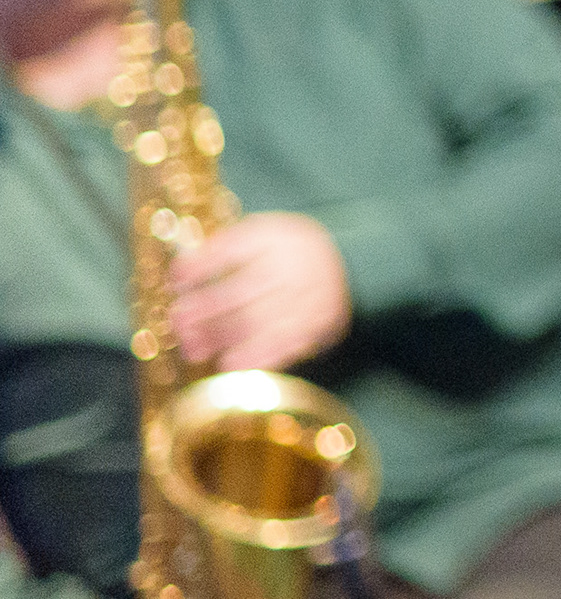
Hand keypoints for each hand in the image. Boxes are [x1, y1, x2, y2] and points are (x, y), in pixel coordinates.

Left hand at [170, 214, 351, 372]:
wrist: (346, 259)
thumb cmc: (285, 251)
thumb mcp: (257, 233)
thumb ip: (220, 249)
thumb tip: (178, 274)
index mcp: (280, 235)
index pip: (235, 249)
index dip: (203, 267)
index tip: (176, 282)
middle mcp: (300, 262)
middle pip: (245, 289)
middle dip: (208, 309)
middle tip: (180, 323)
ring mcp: (315, 293)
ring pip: (264, 320)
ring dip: (225, 338)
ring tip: (196, 350)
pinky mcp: (324, 320)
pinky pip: (288, 341)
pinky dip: (259, 356)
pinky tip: (233, 365)